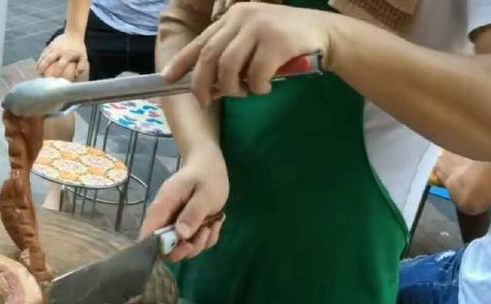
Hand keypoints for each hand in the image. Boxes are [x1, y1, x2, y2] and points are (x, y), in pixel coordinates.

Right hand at [37, 32, 87, 80]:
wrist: (73, 33)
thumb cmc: (79, 48)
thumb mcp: (83, 57)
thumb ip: (81, 67)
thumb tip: (76, 75)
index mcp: (66, 55)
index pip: (60, 65)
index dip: (57, 72)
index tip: (54, 79)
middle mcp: (58, 50)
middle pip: (49, 59)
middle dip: (44, 67)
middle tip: (40, 74)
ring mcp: (53, 47)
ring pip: (44, 55)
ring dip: (40, 63)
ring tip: (37, 71)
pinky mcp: (50, 44)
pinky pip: (44, 52)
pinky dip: (40, 58)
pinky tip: (38, 65)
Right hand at [140, 151, 228, 261]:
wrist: (209, 164)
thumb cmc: (206, 175)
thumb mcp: (205, 193)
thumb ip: (193, 213)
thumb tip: (181, 235)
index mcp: (162, 207)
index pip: (148, 235)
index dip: (161, 248)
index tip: (184, 245)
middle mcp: (165, 220)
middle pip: (165, 249)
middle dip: (185, 249)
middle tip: (203, 234)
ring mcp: (176, 226)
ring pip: (182, 249)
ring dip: (200, 243)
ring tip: (212, 224)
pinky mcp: (187, 229)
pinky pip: (195, 244)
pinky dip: (207, 239)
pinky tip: (215, 223)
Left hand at [162, 3, 331, 104]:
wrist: (323, 34)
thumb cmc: (285, 45)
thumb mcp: (254, 43)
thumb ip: (233, 57)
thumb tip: (209, 87)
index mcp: (233, 17)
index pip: (202, 42)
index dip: (182, 62)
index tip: (167, 78)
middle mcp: (242, 17)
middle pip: (210, 56)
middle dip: (204, 83)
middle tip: (206, 100)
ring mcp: (259, 27)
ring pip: (229, 67)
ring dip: (233, 88)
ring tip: (245, 92)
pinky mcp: (276, 41)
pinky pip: (256, 74)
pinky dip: (257, 87)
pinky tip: (265, 87)